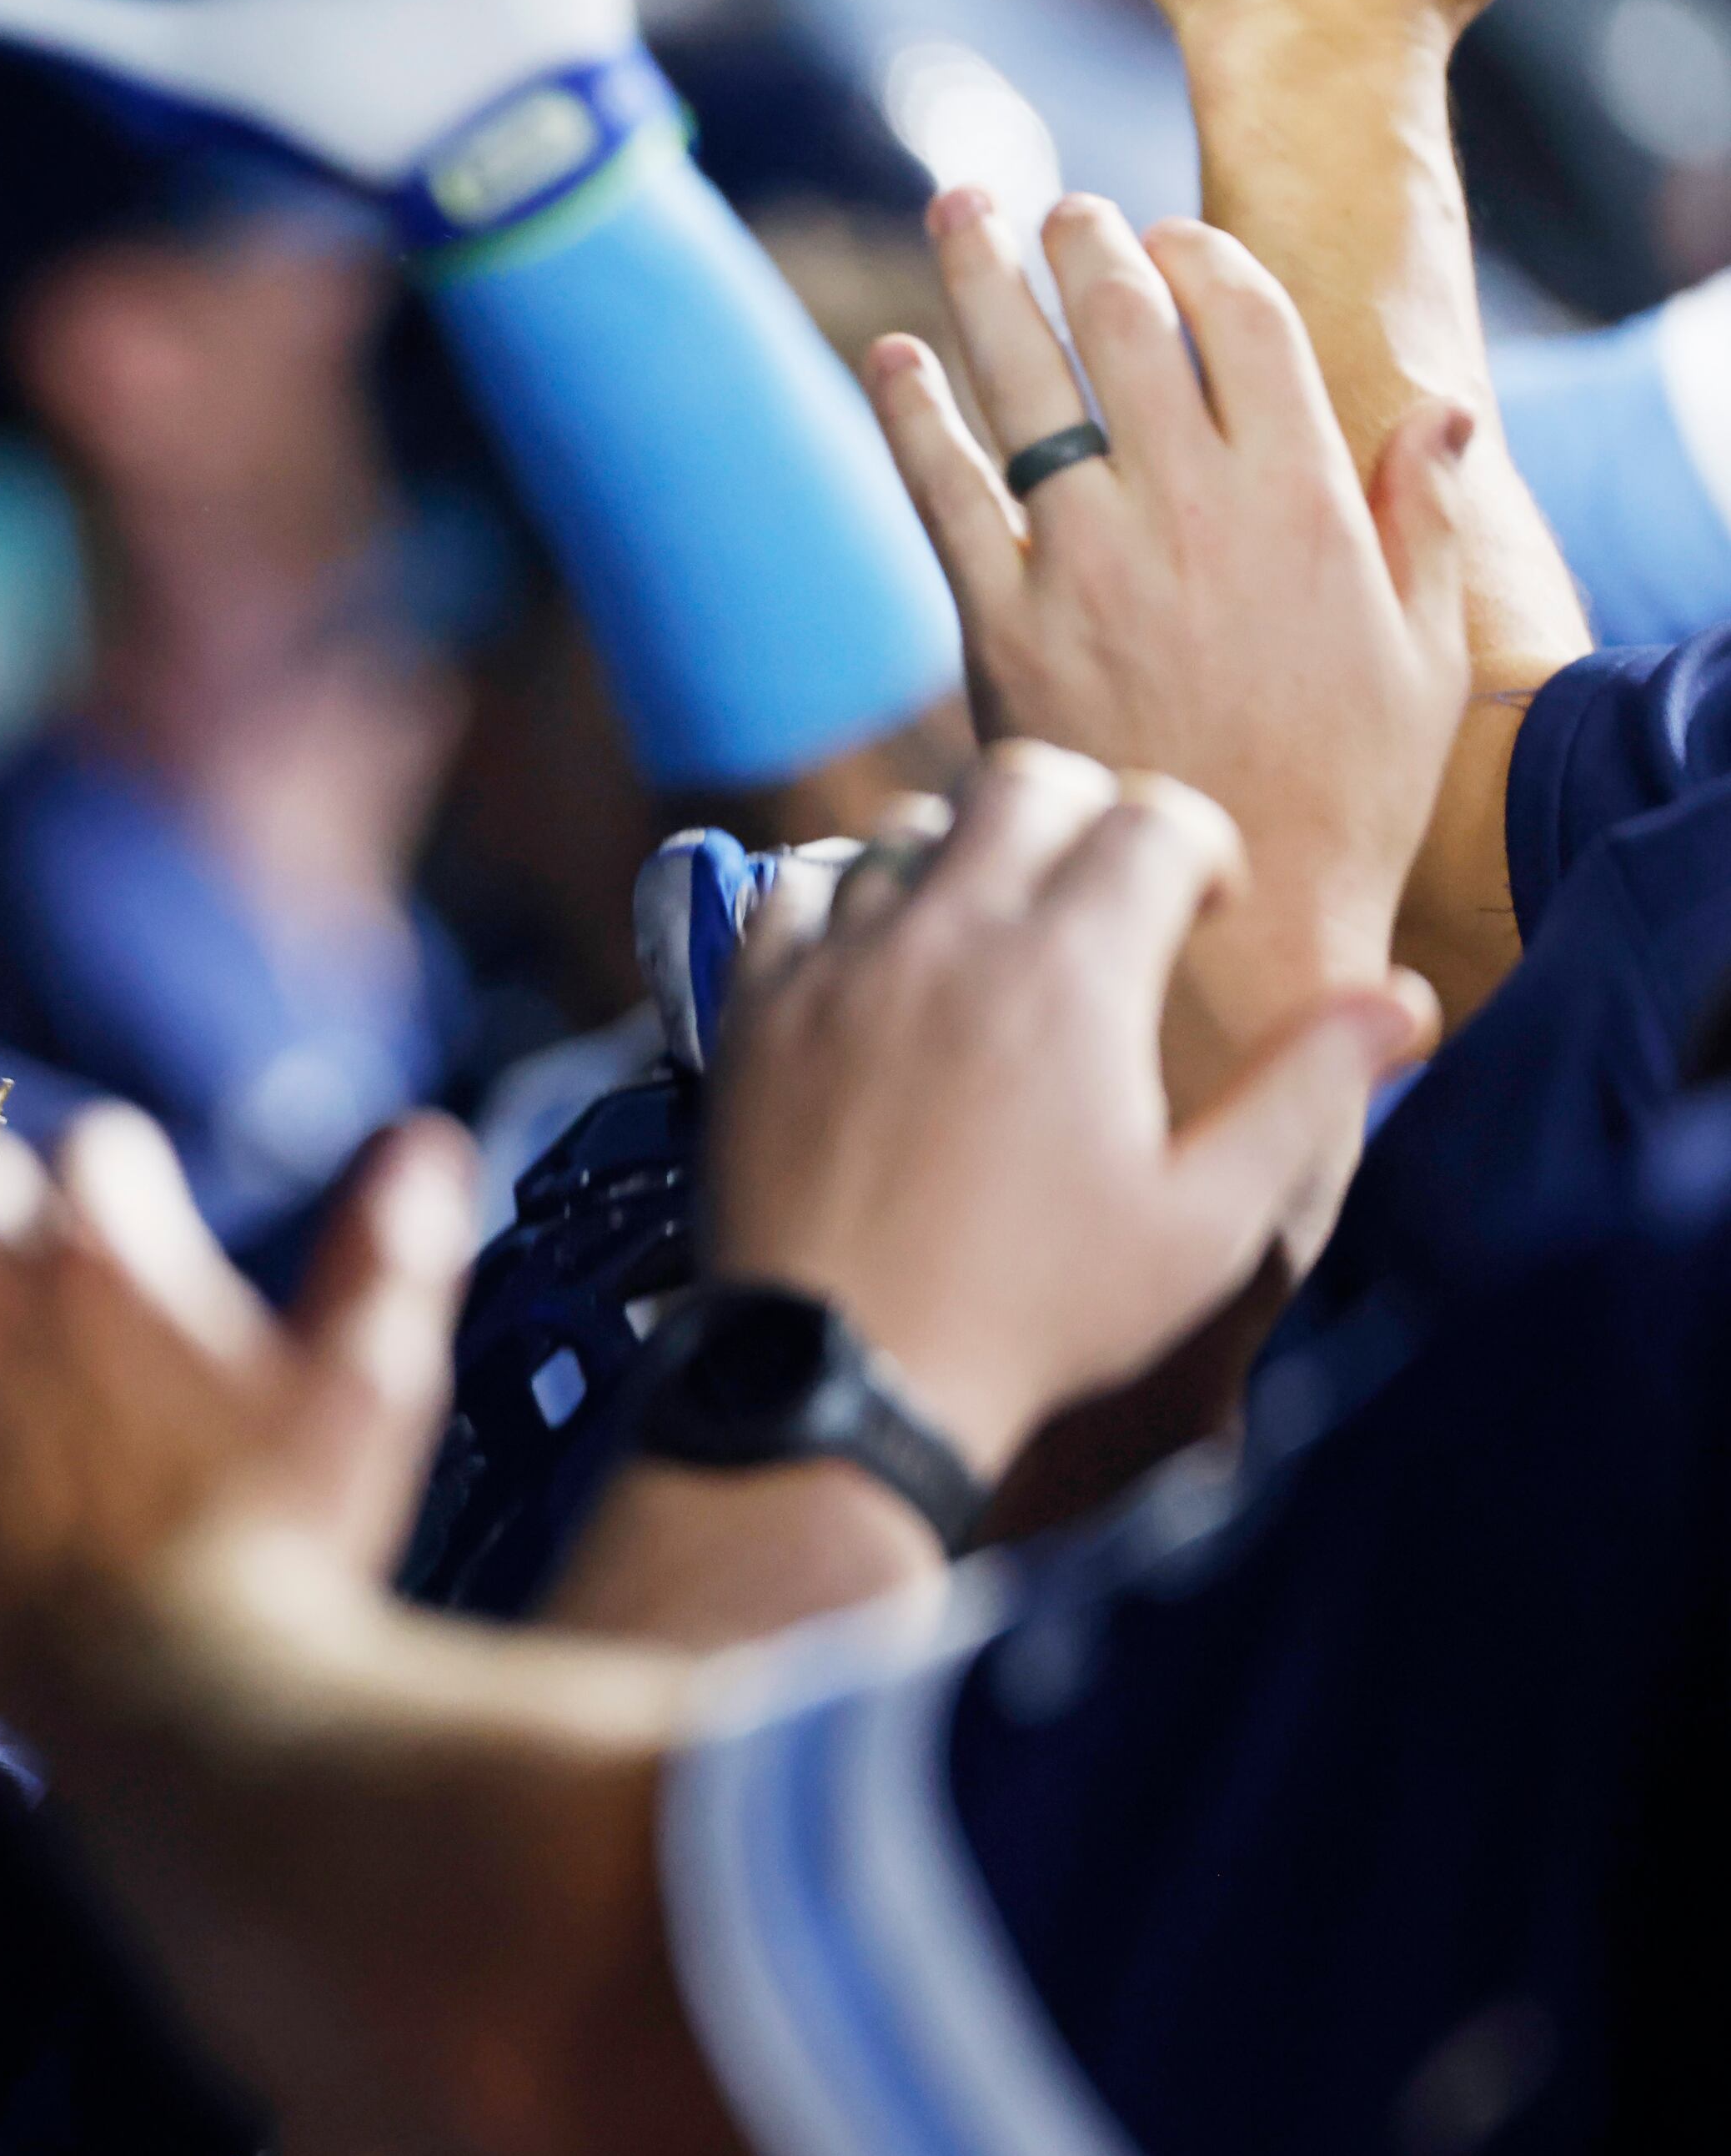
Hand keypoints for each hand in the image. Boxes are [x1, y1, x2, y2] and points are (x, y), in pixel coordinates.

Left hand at [0, 1106, 480, 1722]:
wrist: (184, 1704)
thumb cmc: (283, 1555)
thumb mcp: (368, 1386)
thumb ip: (388, 1252)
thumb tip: (424, 1148)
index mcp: (110, 1253)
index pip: (101, 1149)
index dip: (129, 1192)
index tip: (143, 1242)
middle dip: (12, 1219)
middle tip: (49, 1288)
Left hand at [706, 744, 1431, 1477]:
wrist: (849, 1373)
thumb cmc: (1039, 1310)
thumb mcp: (1203, 1222)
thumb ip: (1304, 1093)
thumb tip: (1401, 997)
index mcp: (1071, 972)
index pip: (1151, 818)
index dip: (1198, 844)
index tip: (1205, 908)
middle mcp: (946, 938)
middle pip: (1022, 782)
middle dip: (1084, 810)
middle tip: (1104, 887)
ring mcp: (838, 967)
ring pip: (904, 829)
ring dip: (964, 854)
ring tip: (995, 928)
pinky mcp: (754, 1010)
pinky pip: (792, 889)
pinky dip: (843, 895)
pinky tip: (878, 956)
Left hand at [865, 192, 1467, 1096]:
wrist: (1230, 927)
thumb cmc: (1339, 799)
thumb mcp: (1422, 661)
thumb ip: (1422, 529)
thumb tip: (1437, 418)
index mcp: (1301, 505)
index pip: (1244, 327)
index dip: (1197, 260)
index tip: (1163, 234)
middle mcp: (1188, 514)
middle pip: (1121, 331)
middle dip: (1079, 247)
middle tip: (1044, 203)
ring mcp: (1087, 566)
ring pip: (1022, 388)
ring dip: (982, 285)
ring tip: (959, 209)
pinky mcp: (1001, 629)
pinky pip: (943, 496)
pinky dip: (911, 417)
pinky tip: (889, 359)